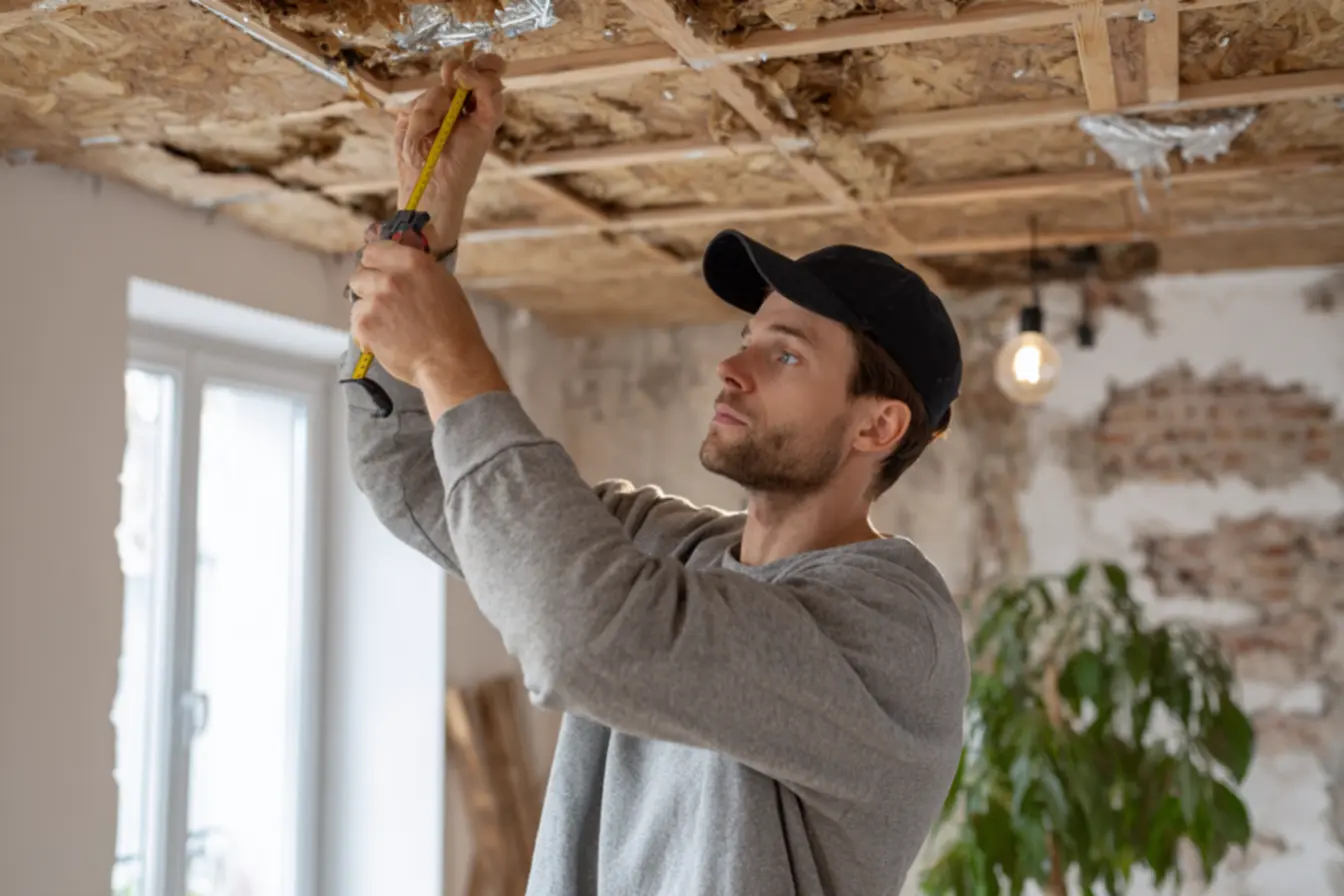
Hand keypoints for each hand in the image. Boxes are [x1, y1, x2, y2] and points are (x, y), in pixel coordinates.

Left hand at [349, 240, 507, 415]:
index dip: (375, 265)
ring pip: (357, 300)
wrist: (450, 362)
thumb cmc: (455, 328)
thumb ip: (416, 270)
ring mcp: (375, 301)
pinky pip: (355, 322)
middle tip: (385, 307)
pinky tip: (386, 340)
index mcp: (413, 262)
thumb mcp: (444, 285)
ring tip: (389, 327)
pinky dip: (367, 332)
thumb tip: (396, 265)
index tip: (380, 275)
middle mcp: (391, 277)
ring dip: (368, 311)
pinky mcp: (365, 324)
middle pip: (359, 274)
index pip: (373, 250)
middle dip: (369, 289)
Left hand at [394, 53, 506, 254]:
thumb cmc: (415, 163)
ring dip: (474, 74)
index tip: (448, 72)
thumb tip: (448, 84)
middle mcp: (465, 114)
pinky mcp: (486, 129)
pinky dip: (480, 83)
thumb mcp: (410, 123)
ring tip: (458, 80)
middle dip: (475, 64)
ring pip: (489, 83)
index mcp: (444, 111)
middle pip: (480, 77)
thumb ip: (427, 102)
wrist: (427, 190)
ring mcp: (477, 121)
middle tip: (460, 70)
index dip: (456, 68)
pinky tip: (465, 83)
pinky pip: (493, 99)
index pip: (458, 81)